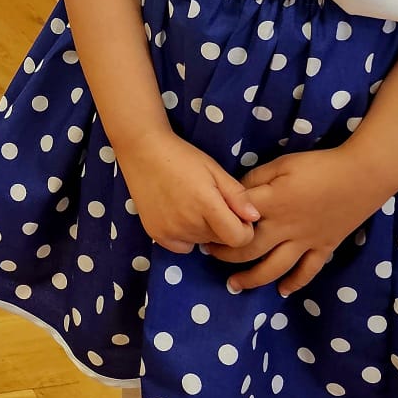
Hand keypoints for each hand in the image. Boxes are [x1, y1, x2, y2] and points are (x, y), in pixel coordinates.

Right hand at [122, 131, 259, 255]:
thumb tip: (255, 218)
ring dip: (203, 230)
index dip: (244, 229)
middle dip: (222, 226)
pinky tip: (178, 214)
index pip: (239, 239)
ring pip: (201, 242)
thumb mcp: (215, 169)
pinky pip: (183, 246)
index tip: (236, 214)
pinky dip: (185, 236)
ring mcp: (170, 231)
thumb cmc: (183, 157)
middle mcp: (189, 223)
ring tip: (191, 203)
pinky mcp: (156, 234)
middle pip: (220, 240)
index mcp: (207, 205)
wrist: (143, 150)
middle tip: (209, 202)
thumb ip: (237, 195)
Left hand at [205, 147, 393, 295]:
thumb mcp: (282, 163)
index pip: (237, 220)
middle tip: (210, 255)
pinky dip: (294, 283)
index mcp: (272, 204)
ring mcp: (306, 241)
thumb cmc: (319, 165)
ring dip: (252, 279)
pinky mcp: (324, 247)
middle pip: (250, 250)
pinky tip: (282, 291)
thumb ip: (257, 179)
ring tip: (234, 285)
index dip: (218, 224)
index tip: (204, 227)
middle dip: (226, 255)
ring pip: (275, 268)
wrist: (362, 175)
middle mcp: (286, 228)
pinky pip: (307, 271)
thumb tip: (238, 195)